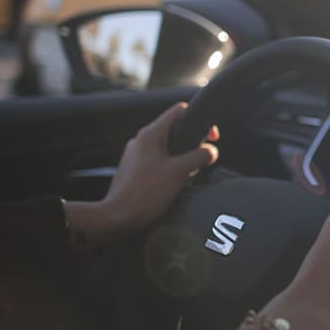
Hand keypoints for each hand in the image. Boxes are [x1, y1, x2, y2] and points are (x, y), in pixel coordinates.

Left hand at [64, 103, 217, 246]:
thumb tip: (211, 151)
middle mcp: (141, 141)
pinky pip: (158, 162)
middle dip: (191, 145)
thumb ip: (199, 156)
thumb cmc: (144, 194)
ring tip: (186, 176)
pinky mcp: (134, 170)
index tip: (210, 135)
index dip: (199, 119)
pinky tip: (173, 185)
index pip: (178, 111)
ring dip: (181, 160)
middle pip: (174, 132)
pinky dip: (169, 170)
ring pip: (166, 149)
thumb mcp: (179, 172)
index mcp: (150, 134)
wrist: (118, 217)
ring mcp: (136, 156)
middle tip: (200, 160)